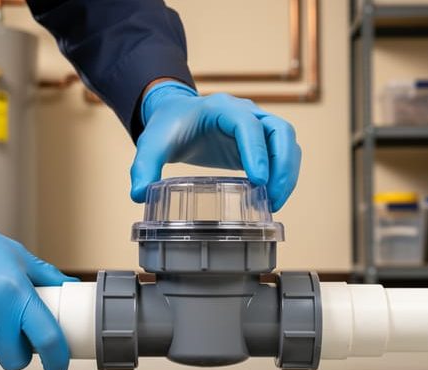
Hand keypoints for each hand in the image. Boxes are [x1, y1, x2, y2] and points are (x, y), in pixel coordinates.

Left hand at [130, 81, 301, 211]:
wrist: (177, 115)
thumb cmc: (169, 125)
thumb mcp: (152, 143)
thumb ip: (144, 166)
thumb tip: (139, 195)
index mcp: (222, 108)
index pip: (247, 125)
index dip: (256, 151)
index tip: (258, 180)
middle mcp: (246, 113)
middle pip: (280, 130)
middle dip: (282, 165)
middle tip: (273, 198)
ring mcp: (257, 126)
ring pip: (288, 142)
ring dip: (288, 172)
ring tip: (275, 203)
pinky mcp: (261, 143)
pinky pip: (283, 154)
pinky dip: (283, 174)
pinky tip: (271, 198)